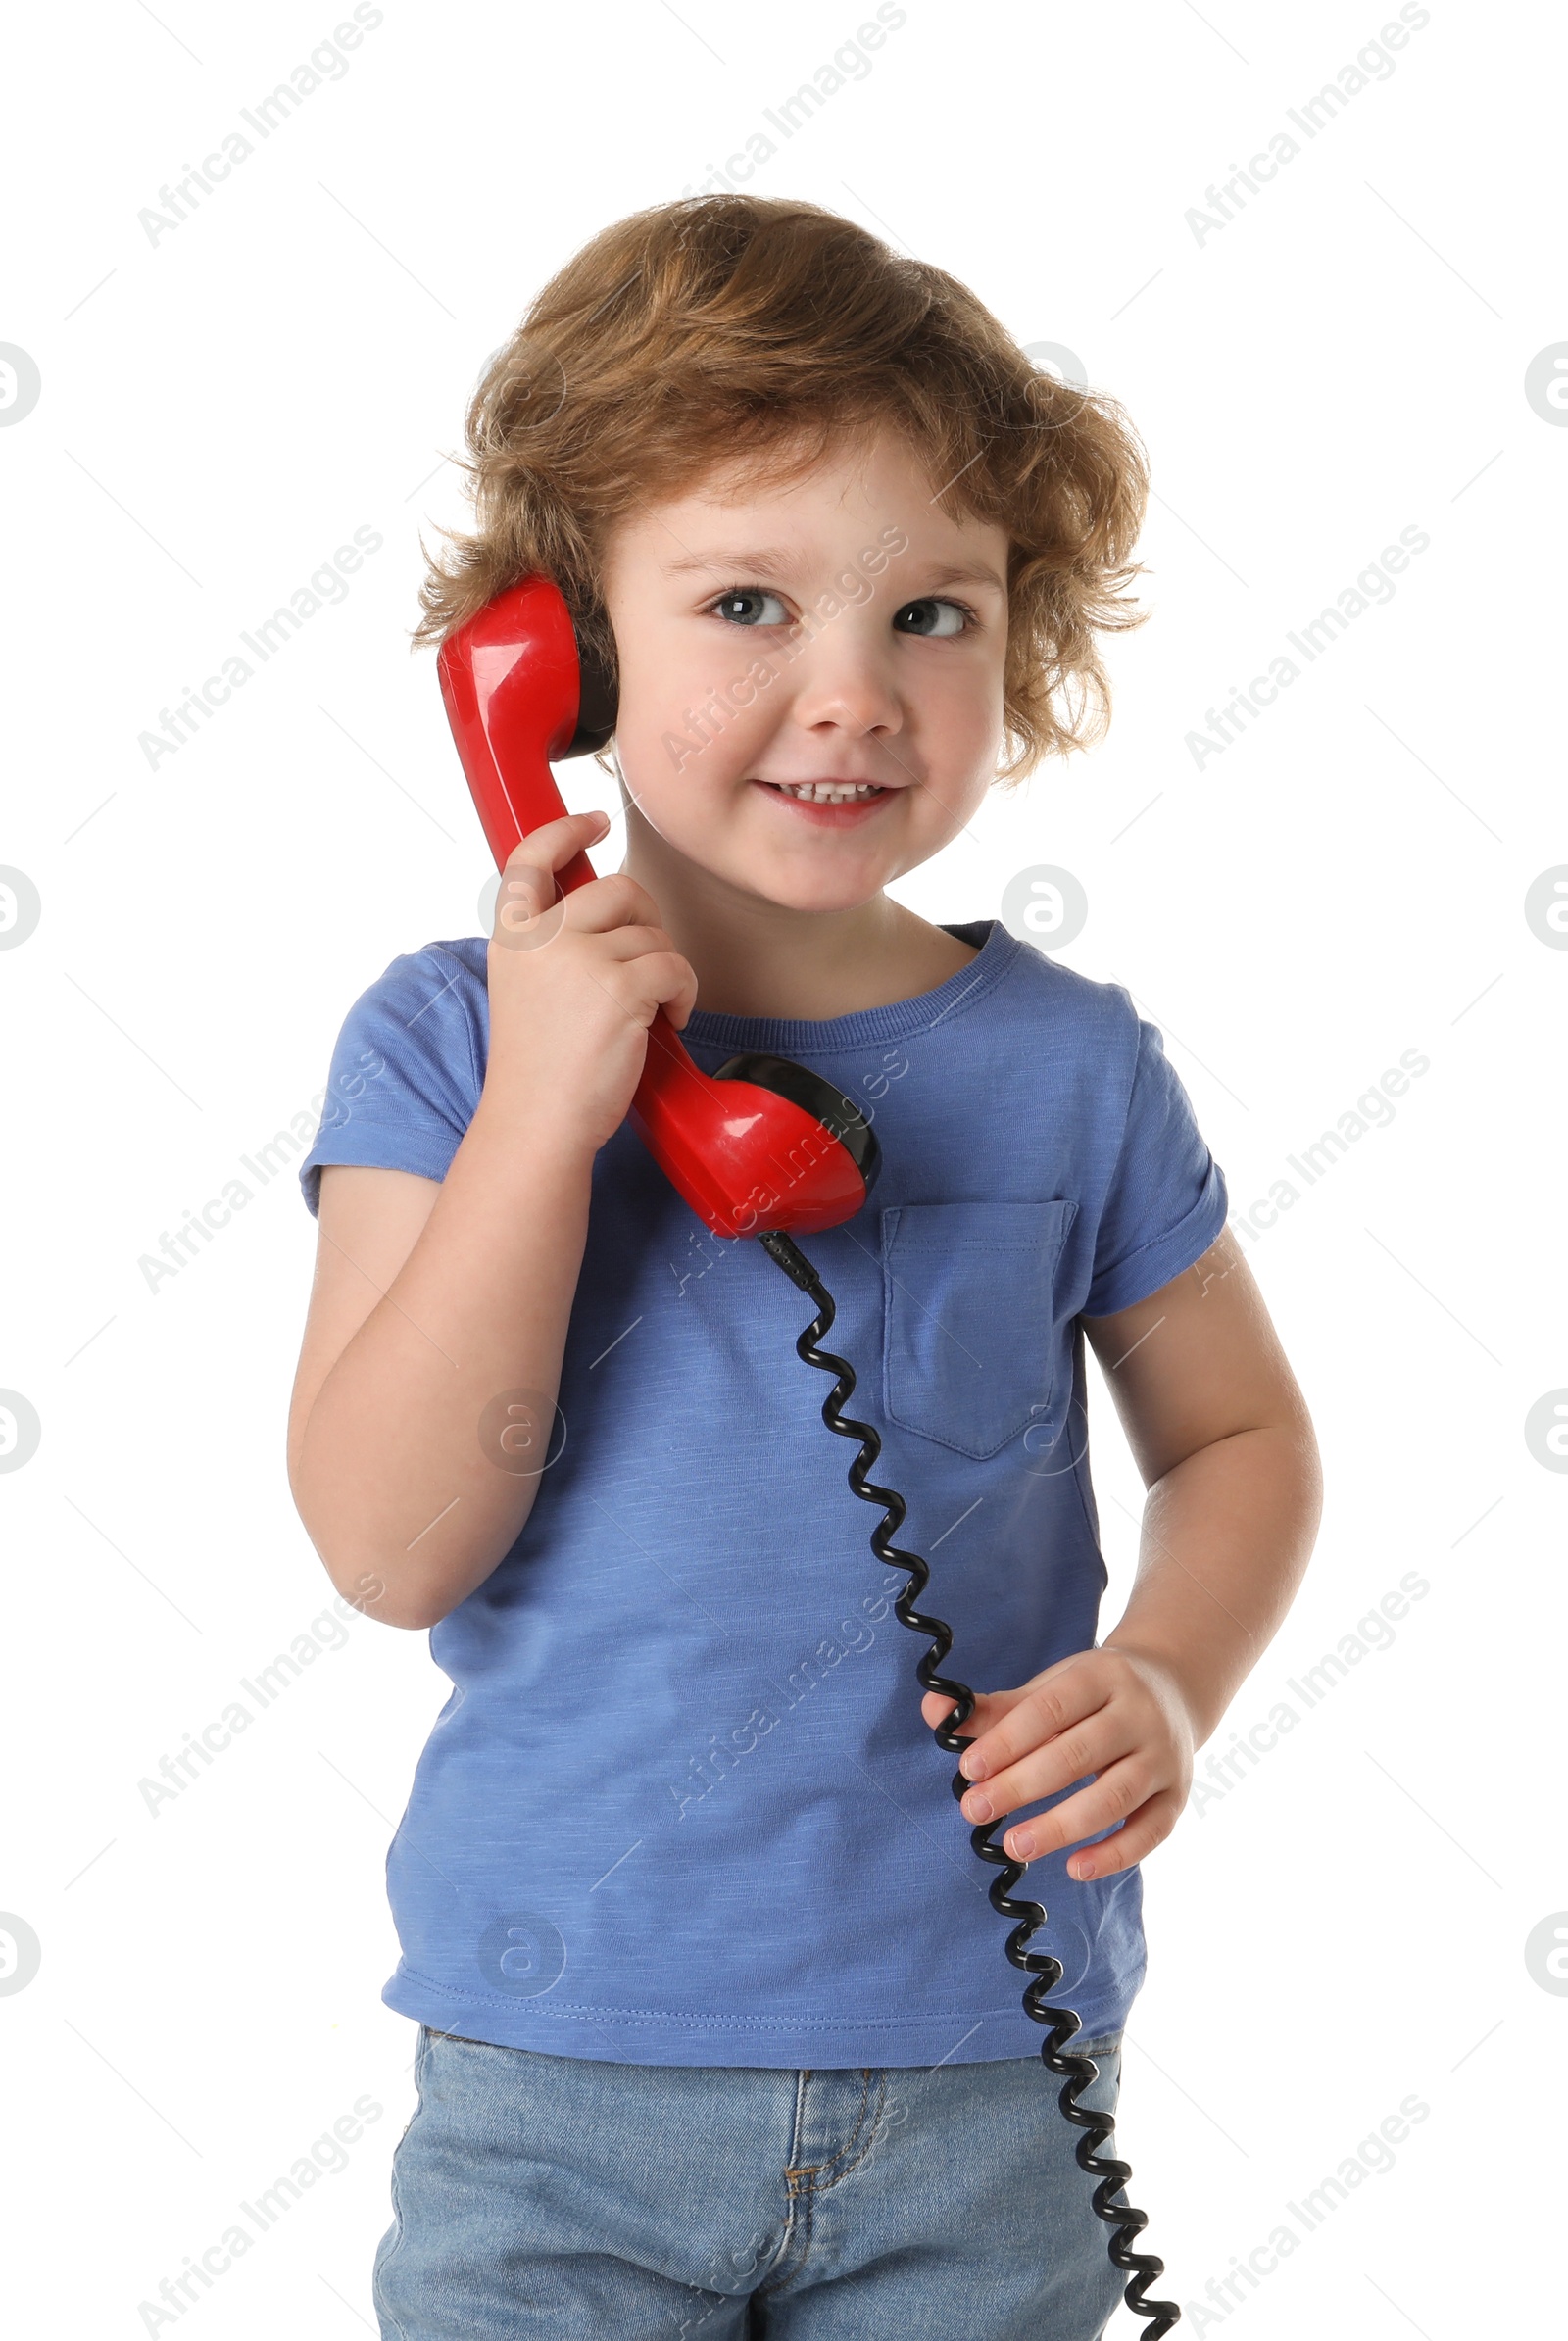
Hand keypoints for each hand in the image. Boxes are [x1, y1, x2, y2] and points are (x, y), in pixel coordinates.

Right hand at [480, 810, 698, 1155]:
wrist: (537, 1126)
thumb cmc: (540, 1073)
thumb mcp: (526, 992)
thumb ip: (552, 947)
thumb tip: (608, 915)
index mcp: (512, 938)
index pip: (531, 858)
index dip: (565, 832)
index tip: (593, 821)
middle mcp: (541, 938)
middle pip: (618, 888)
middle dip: (647, 920)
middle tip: (647, 963)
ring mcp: (580, 959)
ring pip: (653, 933)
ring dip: (666, 969)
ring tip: (652, 1010)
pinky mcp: (621, 987)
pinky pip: (676, 966)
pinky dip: (684, 994)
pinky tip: (670, 1022)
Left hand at [918, 1645, 1196, 1880]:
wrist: (1173, 1688)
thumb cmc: (1092, 1694)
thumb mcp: (1051, 1688)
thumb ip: (995, 1709)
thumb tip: (933, 1712)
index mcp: (1101, 1676)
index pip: (1051, 1708)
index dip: (1008, 1740)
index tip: (969, 1769)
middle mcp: (1139, 1714)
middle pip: (1079, 1753)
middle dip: (1023, 1786)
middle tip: (975, 1810)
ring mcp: (1164, 1756)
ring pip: (1116, 1795)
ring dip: (1063, 1826)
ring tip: (1015, 1845)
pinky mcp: (1177, 1796)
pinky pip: (1151, 1832)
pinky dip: (1115, 1855)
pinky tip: (1074, 1868)